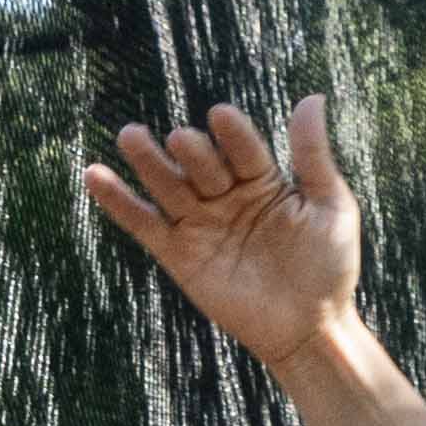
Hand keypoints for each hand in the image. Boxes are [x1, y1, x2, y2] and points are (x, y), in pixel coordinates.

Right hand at [84, 100, 377, 379]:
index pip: (243, 148)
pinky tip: (95, 175)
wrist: (312, 327)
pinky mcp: (179, 255)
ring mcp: (200, 224)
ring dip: (148, 162)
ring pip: (168, 186)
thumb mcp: (331, 206)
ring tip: (131, 136)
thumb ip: (313, 156)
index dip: (232, 134)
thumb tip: (311, 97)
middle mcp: (226, 196)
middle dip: (192, 151)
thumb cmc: (329, 266)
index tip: (221, 116)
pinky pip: (144, 224)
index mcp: (262, 179)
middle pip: (201, 164)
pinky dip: (118, 202)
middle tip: (182, 140)